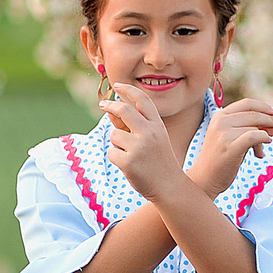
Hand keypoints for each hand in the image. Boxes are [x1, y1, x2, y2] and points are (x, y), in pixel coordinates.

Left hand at [99, 83, 189, 198]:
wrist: (170, 186)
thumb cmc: (159, 161)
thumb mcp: (153, 139)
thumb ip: (134, 125)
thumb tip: (112, 111)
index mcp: (157, 125)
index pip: (142, 100)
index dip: (128, 90)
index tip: (117, 85)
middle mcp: (149, 133)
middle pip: (123, 110)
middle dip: (110, 105)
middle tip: (103, 104)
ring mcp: (138, 147)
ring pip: (114, 134)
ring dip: (117, 144)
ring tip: (130, 156)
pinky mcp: (128, 161)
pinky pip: (112, 152)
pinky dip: (116, 158)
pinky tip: (129, 166)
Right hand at [187, 96, 272, 190]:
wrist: (204, 179)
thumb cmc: (222, 160)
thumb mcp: (235, 139)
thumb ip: (254, 128)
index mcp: (219, 116)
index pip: (247, 104)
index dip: (264, 107)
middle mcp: (220, 121)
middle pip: (254, 114)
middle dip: (272, 120)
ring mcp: (223, 134)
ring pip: (255, 128)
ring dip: (263, 138)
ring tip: (258, 152)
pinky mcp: (230, 147)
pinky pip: (254, 137)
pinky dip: (263, 140)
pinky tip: (261, 151)